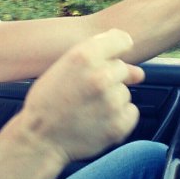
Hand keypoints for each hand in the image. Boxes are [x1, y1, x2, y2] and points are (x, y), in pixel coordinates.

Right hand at [20, 28, 143, 164]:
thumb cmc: (48, 101)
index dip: (117, 48)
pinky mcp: (119, 125)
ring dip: (112, 99)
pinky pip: (131, 112)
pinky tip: (97, 121)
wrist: (39, 139)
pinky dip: (118, 117)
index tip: (109, 58)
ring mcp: (111, 102)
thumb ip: (99, 61)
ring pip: (125, 92)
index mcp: (83, 56)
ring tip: (87, 109)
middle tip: (85, 93)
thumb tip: (139, 73)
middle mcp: (101, 76)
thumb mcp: (63, 69)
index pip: (122, 39)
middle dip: (108, 79)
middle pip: (122, 69)